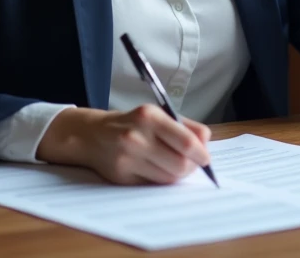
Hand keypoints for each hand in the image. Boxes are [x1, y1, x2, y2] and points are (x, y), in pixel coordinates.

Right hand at [36, 106, 211, 184]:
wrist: (92, 134)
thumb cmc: (132, 123)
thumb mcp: (157, 114)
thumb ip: (185, 126)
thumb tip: (206, 140)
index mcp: (149, 117)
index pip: (186, 142)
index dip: (201, 154)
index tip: (206, 158)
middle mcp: (137, 137)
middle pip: (180, 165)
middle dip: (191, 167)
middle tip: (192, 164)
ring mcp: (128, 158)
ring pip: (168, 178)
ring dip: (177, 175)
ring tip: (174, 165)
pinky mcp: (122, 176)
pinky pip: (153, 184)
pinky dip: (160, 180)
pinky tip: (156, 169)